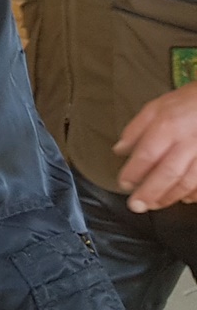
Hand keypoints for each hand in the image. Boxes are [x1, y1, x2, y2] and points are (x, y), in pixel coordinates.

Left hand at [115, 81, 196, 210]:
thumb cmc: (187, 103)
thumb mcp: (156, 107)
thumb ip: (136, 130)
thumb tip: (119, 150)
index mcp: (169, 126)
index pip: (148, 154)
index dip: (134, 172)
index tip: (124, 184)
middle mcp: (189, 142)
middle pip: (168, 173)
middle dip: (150, 192)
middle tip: (136, 206)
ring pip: (189, 182)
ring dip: (170, 197)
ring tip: (154, 205)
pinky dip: (194, 194)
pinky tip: (183, 199)